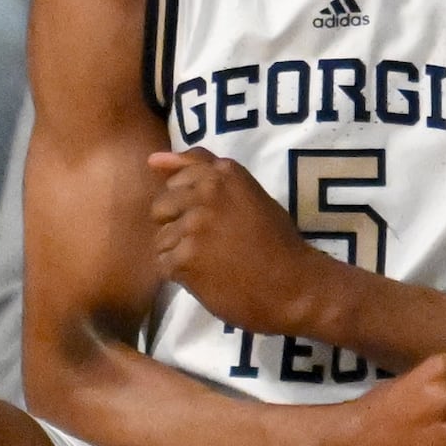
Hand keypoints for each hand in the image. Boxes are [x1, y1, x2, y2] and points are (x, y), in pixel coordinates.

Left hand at [146, 148, 335, 339]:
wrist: (293, 286)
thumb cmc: (276, 240)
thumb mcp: (246, 192)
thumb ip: (202, 169)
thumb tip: (152, 159)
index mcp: (225, 173)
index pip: (178, 178)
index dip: (189, 202)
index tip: (211, 218)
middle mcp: (206, 193)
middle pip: (161, 206)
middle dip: (178, 225)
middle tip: (209, 242)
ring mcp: (194, 226)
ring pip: (161, 238)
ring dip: (180, 252)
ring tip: (211, 261)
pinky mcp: (185, 258)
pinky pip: (164, 264)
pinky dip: (181, 274)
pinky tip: (207, 276)